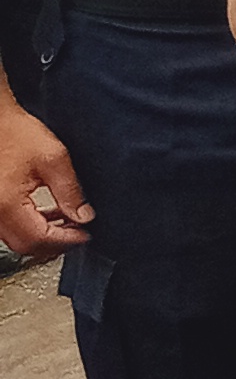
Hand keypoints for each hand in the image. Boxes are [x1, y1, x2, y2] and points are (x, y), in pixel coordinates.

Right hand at [0, 102, 89, 254]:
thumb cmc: (16, 133)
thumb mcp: (53, 159)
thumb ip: (70, 191)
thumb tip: (84, 216)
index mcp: (6, 204)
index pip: (39, 238)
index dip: (67, 240)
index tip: (85, 234)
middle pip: (25, 245)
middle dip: (55, 243)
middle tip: (78, 231)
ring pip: (15, 239)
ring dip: (43, 236)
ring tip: (67, 221)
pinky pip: (7, 227)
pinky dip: (29, 226)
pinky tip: (47, 214)